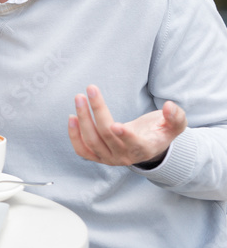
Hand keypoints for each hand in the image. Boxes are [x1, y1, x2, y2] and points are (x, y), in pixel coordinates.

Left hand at [68, 84, 186, 166]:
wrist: (147, 146)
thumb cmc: (159, 131)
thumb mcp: (174, 125)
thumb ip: (176, 117)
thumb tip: (170, 106)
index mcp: (145, 148)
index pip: (133, 144)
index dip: (125, 136)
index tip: (115, 125)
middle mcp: (125, 156)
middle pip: (107, 135)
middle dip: (97, 111)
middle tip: (90, 89)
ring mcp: (110, 158)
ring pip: (91, 141)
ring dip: (83, 119)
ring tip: (79, 98)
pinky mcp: (98, 157)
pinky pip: (82, 150)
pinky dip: (74, 136)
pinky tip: (72, 117)